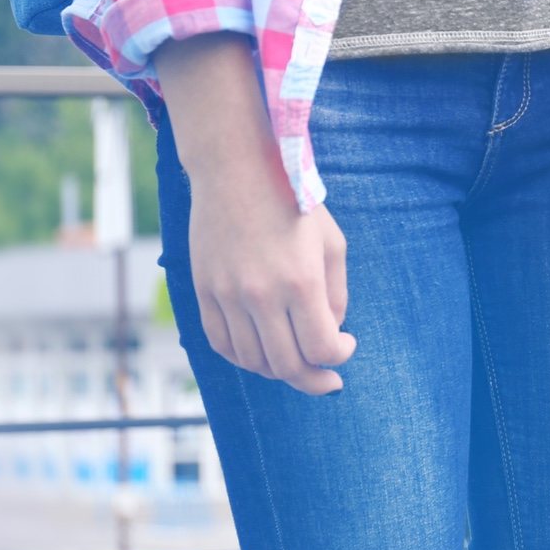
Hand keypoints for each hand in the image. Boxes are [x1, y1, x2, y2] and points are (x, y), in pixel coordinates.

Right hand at [156, 35, 355, 394]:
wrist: (236, 169)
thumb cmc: (293, 203)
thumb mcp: (332, 243)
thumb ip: (335, 294)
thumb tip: (331, 334)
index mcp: (300, 281)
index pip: (321, 349)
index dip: (339, 357)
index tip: (346, 345)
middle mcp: (261, 294)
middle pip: (287, 365)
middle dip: (314, 380)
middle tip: (328, 379)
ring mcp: (226, 295)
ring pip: (252, 360)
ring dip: (279, 370)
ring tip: (297, 362)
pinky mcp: (203, 291)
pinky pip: (221, 343)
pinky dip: (244, 357)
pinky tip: (263, 353)